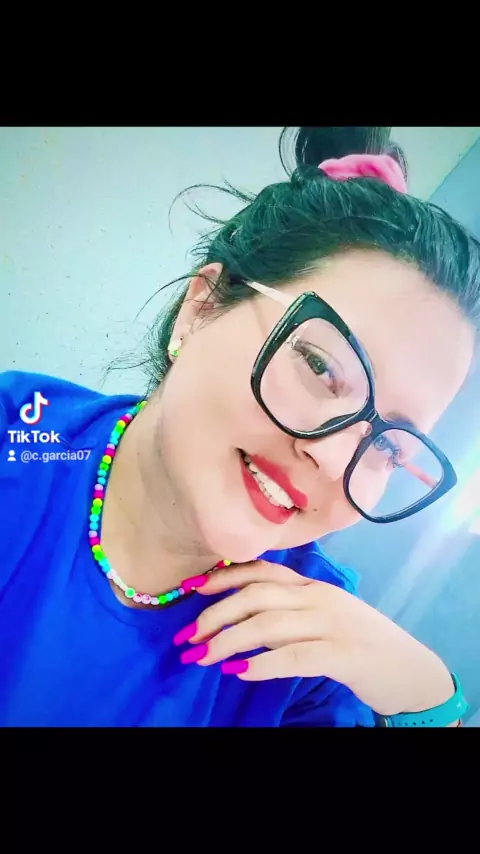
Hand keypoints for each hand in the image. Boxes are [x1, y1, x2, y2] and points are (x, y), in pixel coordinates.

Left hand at [175, 561, 454, 717]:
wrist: (412, 671)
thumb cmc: (361, 644)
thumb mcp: (323, 618)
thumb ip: (288, 613)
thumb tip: (239, 620)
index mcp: (314, 586)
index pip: (263, 570)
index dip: (224, 577)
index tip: (191, 589)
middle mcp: (320, 598)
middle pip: (257, 595)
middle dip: (216, 614)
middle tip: (188, 637)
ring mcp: (333, 624)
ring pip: (269, 624)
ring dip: (229, 641)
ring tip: (204, 657)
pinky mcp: (344, 655)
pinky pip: (295, 656)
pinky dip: (263, 664)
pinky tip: (240, 672)